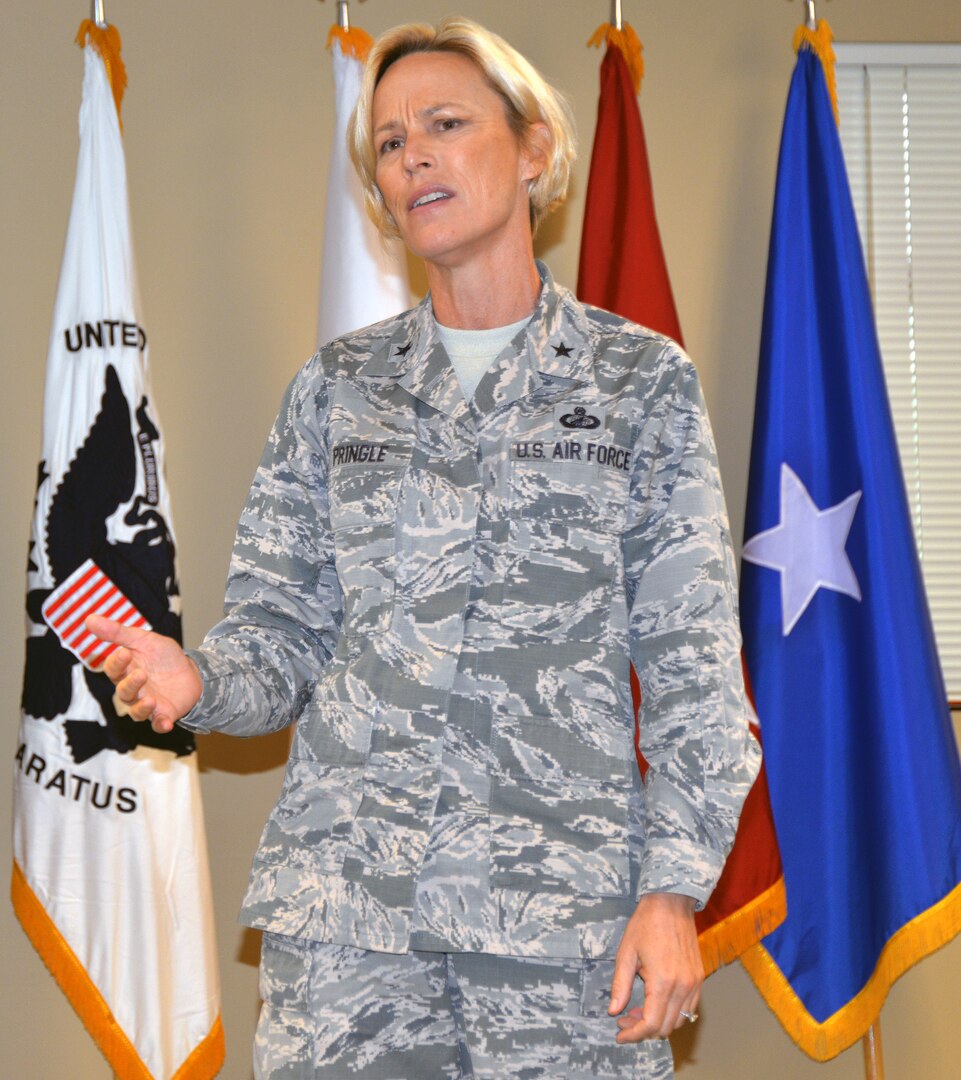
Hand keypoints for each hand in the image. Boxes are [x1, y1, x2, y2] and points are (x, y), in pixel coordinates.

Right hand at [86, 614, 202, 733]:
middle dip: (131, 684)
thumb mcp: (144, 640)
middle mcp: (133, 690)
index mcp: (125, 670)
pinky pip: (158, 724)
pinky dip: (160, 725)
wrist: (193, 672)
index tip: (126, 653)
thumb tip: (88, 619)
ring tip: (151, 699)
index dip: (117, 663)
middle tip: (142, 673)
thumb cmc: (164, 656)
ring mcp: (147, 703)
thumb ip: (118, 632)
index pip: (113, 669)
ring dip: (142, 707)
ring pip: (136, 710)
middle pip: (123, 691)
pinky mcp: (163, 714)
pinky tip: (166, 723)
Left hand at [609, 891, 702, 1041]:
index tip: (619, 1033)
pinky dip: (673, 1013)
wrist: (670, 903)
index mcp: (663, 981)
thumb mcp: (626, 953)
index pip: (650, 1023)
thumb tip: (613, 1010)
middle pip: (665, 1027)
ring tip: (638, 1010)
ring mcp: (694, 983)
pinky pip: (689, 1008)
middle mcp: (683, 986)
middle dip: (643, 1029)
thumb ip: (620, 985)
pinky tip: (656, 1002)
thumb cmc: (646, 924)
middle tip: (624, 1019)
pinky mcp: (699, 978)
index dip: (633, 1034)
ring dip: (658, 1022)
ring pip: (679, 1021)